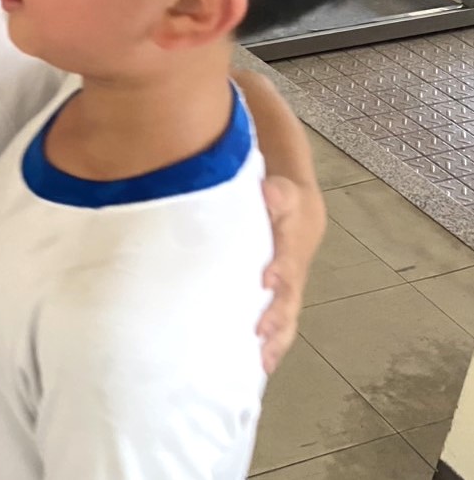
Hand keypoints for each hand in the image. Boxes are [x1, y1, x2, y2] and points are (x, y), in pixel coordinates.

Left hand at [257, 175, 322, 373]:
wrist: (301, 213)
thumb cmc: (287, 205)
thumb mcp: (282, 192)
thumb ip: (276, 194)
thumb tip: (270, 194)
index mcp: (292, 247)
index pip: (288, 260)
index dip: (281, 270)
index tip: (267, 280)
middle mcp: (293, 275)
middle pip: (289, 301)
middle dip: (276, 319)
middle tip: (261, 335)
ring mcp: (288, 291)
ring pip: (286, 321)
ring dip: (275, 342)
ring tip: (260, 365)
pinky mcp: (279, 301)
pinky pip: (278, 326)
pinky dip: (271, 346)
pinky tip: (256, 366)